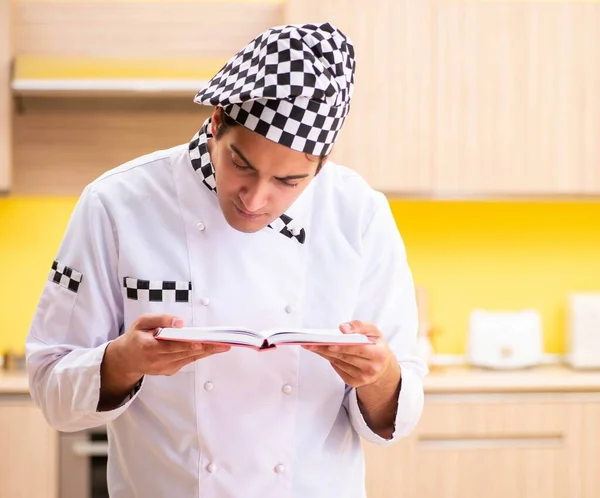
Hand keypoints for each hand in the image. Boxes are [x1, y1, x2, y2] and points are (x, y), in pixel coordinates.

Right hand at [113, 314, 230, 378]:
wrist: (126, 359)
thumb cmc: (136, 337)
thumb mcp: (142, 322)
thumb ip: (160, 319)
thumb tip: (179, 322)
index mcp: (149, 347)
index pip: (171, 346)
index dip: (187, 345)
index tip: (200, 343)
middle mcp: (157, 361)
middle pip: (185, 353)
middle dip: (205, 347)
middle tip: (223, 343)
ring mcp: (164, 368)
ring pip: (189, 358)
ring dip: (207, 352)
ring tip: (223, 345)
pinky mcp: (169, 371)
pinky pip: (187, 361)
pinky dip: (199, 355)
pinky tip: (212, 348)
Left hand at [302, 320, 394, 387]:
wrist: (382, 366)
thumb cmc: (376, 345)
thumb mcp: (374, 331)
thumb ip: (360, 325)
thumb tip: (343, 329)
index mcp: (379, 354)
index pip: (359, 349)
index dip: (344, 346)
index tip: (330, 343)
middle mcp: (372, 368)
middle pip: (345, 357)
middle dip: (327, 348)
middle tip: (311, 342)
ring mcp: (362, 378)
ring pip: (339, 363)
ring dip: (324, 353)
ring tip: (312, 345)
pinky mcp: (354, 382)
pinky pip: (338, 369)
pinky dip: (329, 359)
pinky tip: (321, 352)